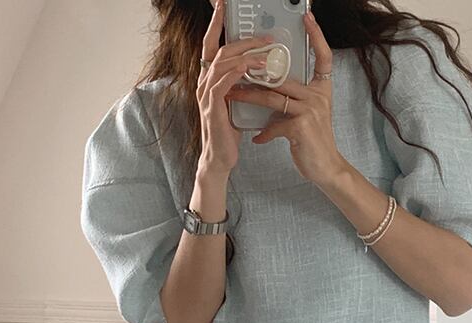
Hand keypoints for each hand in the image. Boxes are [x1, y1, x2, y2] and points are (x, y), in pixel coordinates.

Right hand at [196, 0, 275, 175]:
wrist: (220, 159)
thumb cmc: (228, 133)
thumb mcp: (236, 103)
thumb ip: (241, 85)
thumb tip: (259, 70)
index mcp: (210, 80)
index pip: (212, 46)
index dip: (217, 25)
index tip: (224, 7)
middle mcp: (204, 83)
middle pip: (220, 49)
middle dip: (242, 38)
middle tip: (266, 36)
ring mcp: (206, 94)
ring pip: (223, 62)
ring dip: (246, 54)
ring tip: (267, 52)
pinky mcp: (212, 106)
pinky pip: (223, 82)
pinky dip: (238, 71)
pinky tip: (251, 67)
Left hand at [225, 10, 344, 185]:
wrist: (326, 168)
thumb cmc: (313, 142)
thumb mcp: (307, 115)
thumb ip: (293, 100)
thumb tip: (270, 90)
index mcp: (321, 89)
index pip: (323, 56)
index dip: (317, 36)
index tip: (308, 18)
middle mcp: (318, 96)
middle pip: (282, 77)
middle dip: (256, 74)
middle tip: (235, 70)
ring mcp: (310, 110)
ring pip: (272, 97)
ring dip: (249, 97)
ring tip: (232, 96)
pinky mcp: (300, 127)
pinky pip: (274, 124)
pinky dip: (263, 132)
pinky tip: (257, 137)